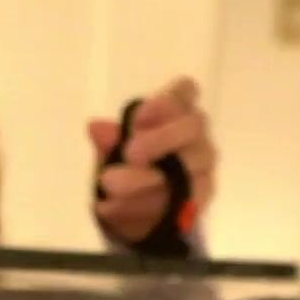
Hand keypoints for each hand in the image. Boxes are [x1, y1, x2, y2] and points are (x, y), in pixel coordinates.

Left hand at [87, 76, 218, 243]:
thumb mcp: (112, 152)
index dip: (165, 101)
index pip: (185, 91)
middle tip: (129, 154)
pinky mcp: (200, 198)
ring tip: (109, 185)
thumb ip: (109, 140)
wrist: (133, 208)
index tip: (138, 118)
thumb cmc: (127, 164)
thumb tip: (96, 127)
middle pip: (192, 126)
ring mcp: (203, 166)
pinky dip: (144, 206)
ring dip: (145, 179)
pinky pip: (181, 201)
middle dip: (160, 139)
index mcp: (176, 111)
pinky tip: (115, 207)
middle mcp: (196, 135)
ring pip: (187, 168)